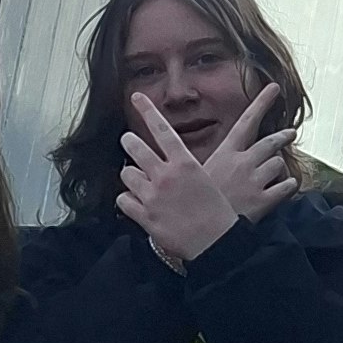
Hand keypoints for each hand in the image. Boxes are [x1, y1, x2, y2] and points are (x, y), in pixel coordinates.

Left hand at [117, 92, 242, 269]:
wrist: (218, 244)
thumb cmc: (219, 214)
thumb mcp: (208, 182)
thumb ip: (185, 169)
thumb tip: (172, 162)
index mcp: (185, 164)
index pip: (162, 130)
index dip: (148, 110)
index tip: (137, 97)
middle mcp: (166, 176)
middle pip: (136, 148)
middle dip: (129, 142)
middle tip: (129, 141)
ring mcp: (152, 196)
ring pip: (126, 174)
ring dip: (131, 177)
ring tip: (140, 182)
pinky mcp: (144, 217)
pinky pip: (123, 200)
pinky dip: (128, 201)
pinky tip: (137, 204)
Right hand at [202, 82, 300, 225]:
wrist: (201, 231)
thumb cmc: (191, 205)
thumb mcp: (190, 176)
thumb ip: (193, 164)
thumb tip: (181, 158)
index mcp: (226, 153)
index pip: (246, 120)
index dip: (262, 102)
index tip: (274, 88)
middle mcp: (244, 162)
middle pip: (270, 142)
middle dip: (283, 136)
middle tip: (291, 133)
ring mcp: (256, 180)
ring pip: (279, 163)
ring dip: (279, 166)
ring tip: (277, 170)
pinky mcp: (265, 200)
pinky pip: (286, 187)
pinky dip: (287, 186)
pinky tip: (285, 188)